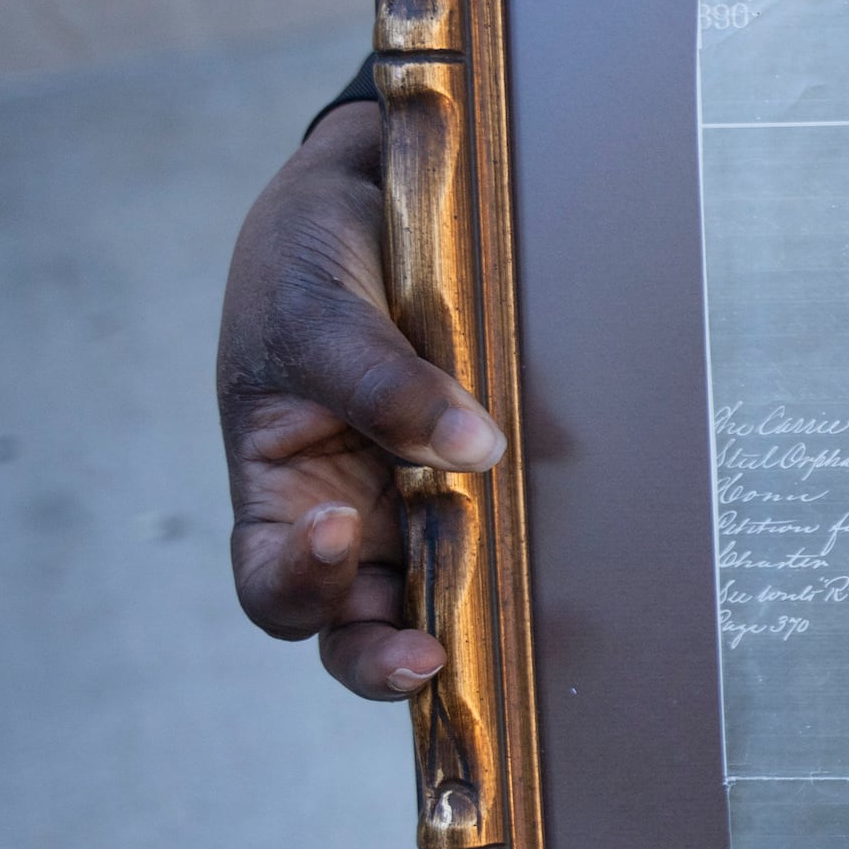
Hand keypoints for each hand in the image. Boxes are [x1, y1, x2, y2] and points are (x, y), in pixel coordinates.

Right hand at [218, 98, 505, 699]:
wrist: (373, 192)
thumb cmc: (307, 261)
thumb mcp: (319, 313)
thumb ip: (379, 383)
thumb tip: (471, 447)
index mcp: (281, 492)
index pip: (274, 584)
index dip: (297, 586)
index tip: (334, 525)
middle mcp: (352, 515)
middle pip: (360, 623)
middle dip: (385, 656)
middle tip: (429, 657)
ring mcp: (424, 500)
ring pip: (447, 589)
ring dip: (473, 613)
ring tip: (512, 618)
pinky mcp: (491, 472)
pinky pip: (511, 525)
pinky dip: (534, 548)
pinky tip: (574, 552)